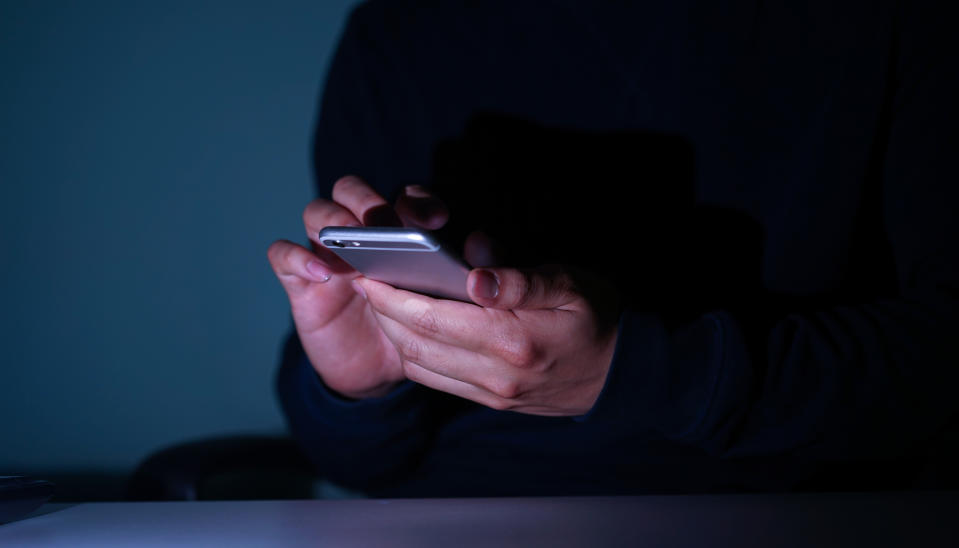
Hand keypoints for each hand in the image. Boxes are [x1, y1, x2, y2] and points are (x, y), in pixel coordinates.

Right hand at [267, 175, 449, 398]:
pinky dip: (297, 258)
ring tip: (352, 241)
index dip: (418, 200)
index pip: (403, 196)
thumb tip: (480, 247)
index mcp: (398, 230)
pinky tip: (322, 274)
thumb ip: (463, 273)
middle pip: (352, 190)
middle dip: (369, 201)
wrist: (378, 369)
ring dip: (332, 220)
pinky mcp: (299, 280)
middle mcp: (359, 232)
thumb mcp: (440, 303)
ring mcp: (325, 252)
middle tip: (386, 226)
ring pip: (316, 212)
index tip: (437, 222)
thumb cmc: (414, 327)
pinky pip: (283, 255)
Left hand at [354, 265, 620, 415]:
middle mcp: (495, 374)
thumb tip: (476, 273)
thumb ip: (522, 280)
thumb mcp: (571, 285)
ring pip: (420, 364)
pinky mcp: (491, 402)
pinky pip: (436, 379)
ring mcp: (491, 393)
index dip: (392, 295)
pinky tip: (407, 328)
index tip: (369, 271)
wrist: (620, 375)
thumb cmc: (597, 317)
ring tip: (380, 301)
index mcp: (513, 340)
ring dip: (392, 333)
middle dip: (382, 311)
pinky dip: (413, 353)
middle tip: (364, 280)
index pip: (431, 318)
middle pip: (415, 343)